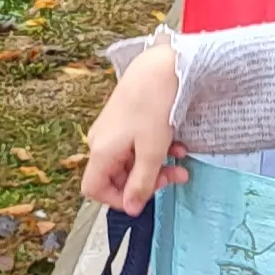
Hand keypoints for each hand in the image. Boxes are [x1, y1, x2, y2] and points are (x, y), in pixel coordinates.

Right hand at [81, 41, 188, 212]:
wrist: (159, 66)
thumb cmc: (153, 106)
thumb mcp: (152, 152)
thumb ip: (141, 184)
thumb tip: (131, 209)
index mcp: (101, 151)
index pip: (94, 189)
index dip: (117, 200)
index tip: (143, 198)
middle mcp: (100, 141)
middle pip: (116, 176)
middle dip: (146, 182)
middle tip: (172, 177)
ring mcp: (111, 130)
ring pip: (130, 161)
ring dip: (156, 166)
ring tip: (180, 162)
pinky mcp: (123, 120)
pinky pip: (135, 145)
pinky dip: (155, 150)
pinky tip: (175, 144)